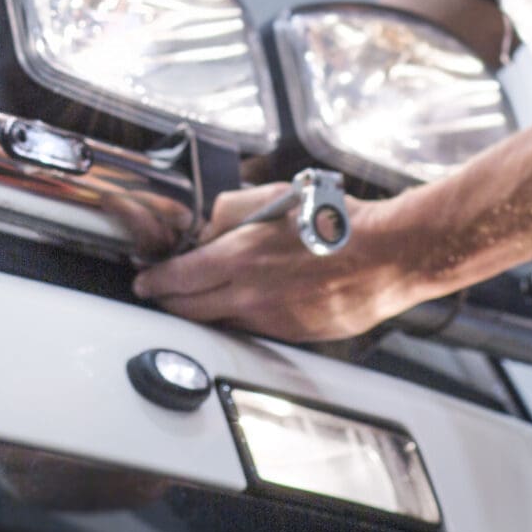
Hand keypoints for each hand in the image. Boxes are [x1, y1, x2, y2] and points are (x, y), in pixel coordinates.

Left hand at [131, 181, 424, 342]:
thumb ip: (229, 211)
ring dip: (202, 312)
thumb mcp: (272, 197)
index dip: (154, 281)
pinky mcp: (294, 333)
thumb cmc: (335, 221)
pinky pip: (252, 330)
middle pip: (190, 308)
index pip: (177, 278)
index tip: (144, 281)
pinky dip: (238, 319)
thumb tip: (204, 227)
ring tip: (195, 298)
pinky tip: (240, 305)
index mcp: (239, 258)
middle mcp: (250, 295)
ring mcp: (272, 319)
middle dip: (168, 300)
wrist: (387, 254)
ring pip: (220, 322)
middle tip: (158, 292)